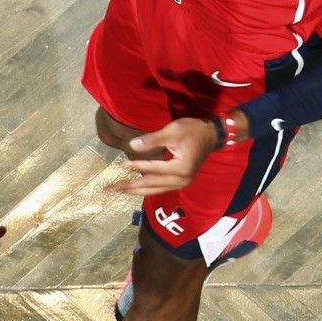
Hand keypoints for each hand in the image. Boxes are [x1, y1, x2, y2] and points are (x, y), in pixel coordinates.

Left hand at [104, 117, 218, 196]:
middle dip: (129, 187)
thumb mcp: (172, 131)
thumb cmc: (193, 130)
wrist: (212, 135)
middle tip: (109, 189)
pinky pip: (160, 188)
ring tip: (118, 190)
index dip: (134, 166)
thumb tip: (131, 146)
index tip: (117, 165)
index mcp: (180, 169)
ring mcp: (182, 183)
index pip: (151, 169)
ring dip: (135, 190)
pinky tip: (135, 187)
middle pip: (150, 186)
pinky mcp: (181, 181)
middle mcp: (181, 180)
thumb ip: (152, 140)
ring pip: (154, 190)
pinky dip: (146, 188)